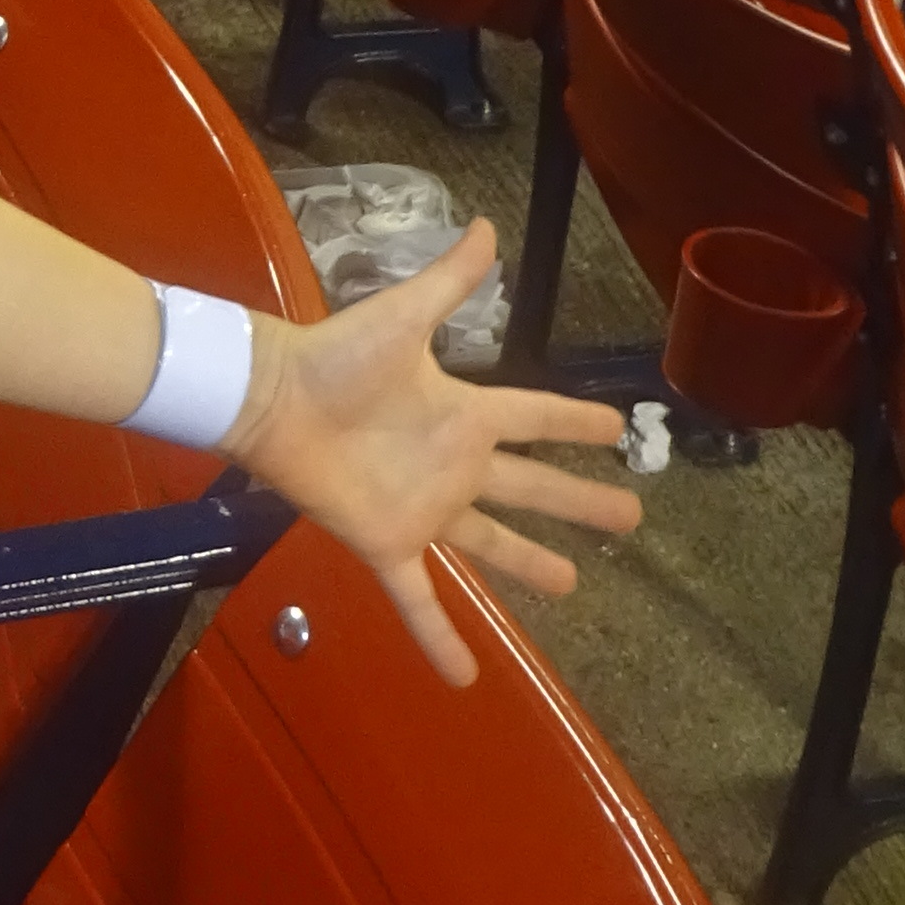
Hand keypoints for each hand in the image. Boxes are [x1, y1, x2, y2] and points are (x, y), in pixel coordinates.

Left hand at [225, 221, 642, 688]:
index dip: (577, 422)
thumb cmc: (335, 356)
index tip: (620, 425)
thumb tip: (488, 225)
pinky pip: (419, 600)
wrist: (272, 398)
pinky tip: (465, 678)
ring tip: (573, 587)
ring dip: (529, 565)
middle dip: (580, 501)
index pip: (535, 416)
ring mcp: (424, 508)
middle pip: (531, 486)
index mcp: (463, 412)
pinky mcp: (389, 543)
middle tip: (632, 516)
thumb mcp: (402, 315)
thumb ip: (448, 280)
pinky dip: (440, 639)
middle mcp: (453, 464)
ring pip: (490, 545)